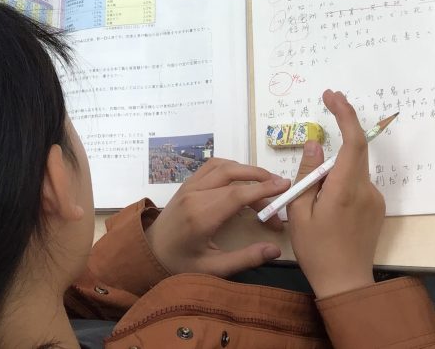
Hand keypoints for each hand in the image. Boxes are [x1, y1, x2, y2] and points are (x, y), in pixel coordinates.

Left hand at [145, 158, 290, 276]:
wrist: (148, 253)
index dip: (264, 188)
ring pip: (222, 166)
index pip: (238, 194)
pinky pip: (211, 167)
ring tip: (266, 183)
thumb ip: (245, 259)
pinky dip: (230, 167)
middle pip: (233, 176)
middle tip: (281, 188)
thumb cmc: (180, 263)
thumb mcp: (213, 268)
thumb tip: (275, 249)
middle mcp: (194, 195)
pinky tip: (242, 180)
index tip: (286, 186)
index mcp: (201, 217)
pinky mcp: (186, 184)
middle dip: (260, 178)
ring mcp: (188, 187)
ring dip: (246, 170)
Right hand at [288, 90, 385, 298]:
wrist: (345, 283)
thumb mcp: (299, 212)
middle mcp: (366, 189)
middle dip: (339, 133)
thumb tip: (314, 143)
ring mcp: (374, 199)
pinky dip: (339, 184)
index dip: (345, 114)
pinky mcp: (375, 207)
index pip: (352, 141)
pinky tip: (325, 210)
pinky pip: (355, 184)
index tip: (331, 97)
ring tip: (311, 204)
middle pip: (353, 152)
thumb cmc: (316, 250)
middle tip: (323, 117)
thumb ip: (307, 174)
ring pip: (352, 170)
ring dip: (332, 173)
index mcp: (345, 189)